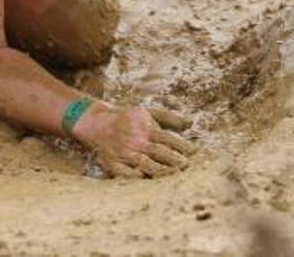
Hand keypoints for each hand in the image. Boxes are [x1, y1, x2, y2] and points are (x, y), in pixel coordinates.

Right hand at [71, 102, 196, 177]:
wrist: (97, 122)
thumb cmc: (127, 118)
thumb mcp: (148, 112)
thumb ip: (169, 117)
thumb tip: (190, 123)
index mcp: (146, 128)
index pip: (168, 138)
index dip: (183, 146)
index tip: (195, 153)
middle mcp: (136, 141)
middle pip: (159, 152)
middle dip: (175, 160)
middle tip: (187, 167)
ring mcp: (125, 154)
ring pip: (146, 164)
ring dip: (161, 171)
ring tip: (173, 176)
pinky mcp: (114, 164)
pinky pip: (125, 174)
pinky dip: (136, 178)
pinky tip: (147, 182)